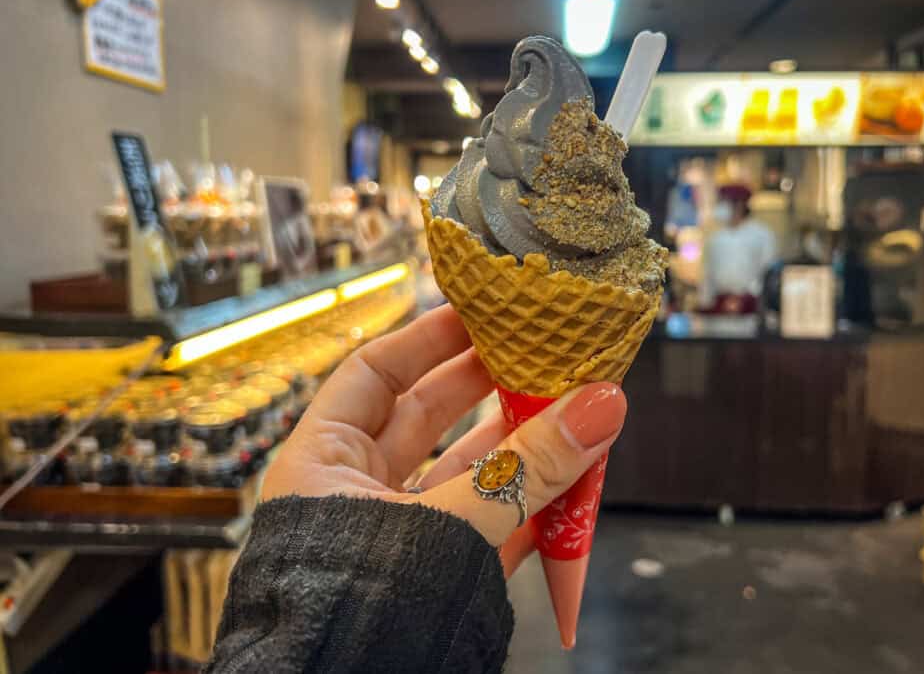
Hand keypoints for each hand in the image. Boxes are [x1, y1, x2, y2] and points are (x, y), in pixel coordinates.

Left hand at [261, 304, 626, 551]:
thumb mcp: (448, 525)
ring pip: (465, 475)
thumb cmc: (355, 613)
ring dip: (518, 448)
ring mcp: (397, 538)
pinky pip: (485, 529)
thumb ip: (526, 469)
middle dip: (485, 386)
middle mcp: (354, 495)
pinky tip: (568, 488)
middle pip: (426, 419)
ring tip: (569, 412)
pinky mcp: (434, 580)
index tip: (480, 313)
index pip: (373, 375)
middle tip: (537, 354)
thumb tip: (598, 405)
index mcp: (322, 464)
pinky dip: (526, 509)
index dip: (427, 339)